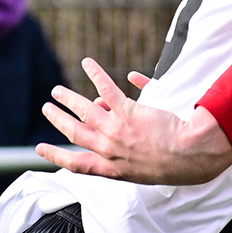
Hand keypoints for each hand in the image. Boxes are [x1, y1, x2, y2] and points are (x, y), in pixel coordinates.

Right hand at [36, 59, 231, 184]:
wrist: (191, 156)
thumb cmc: (176, 164)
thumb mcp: (144, 169)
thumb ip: (127, 150)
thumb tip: (119, 126)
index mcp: (113, 169)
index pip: (76, 164)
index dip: (55, 156)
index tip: (40, 149)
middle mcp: (110, 151)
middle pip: (74, 133)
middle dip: (57, 120)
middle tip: (47, 109)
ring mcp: (116, 131)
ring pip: (84, 111)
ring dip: (68, 98)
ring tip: (57, 91)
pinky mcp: (128, 113)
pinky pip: (107, 89)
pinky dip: (95, 74)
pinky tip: (87, 63)